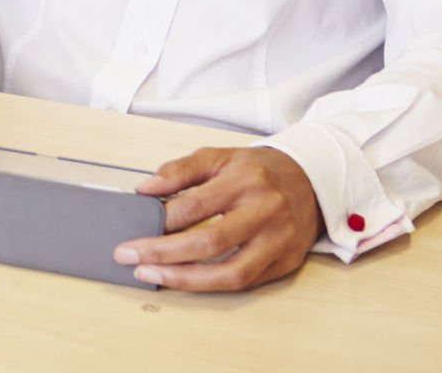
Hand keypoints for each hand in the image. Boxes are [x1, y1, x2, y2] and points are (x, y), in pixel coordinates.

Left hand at [117, 146, 323, 290]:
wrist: (311, 180)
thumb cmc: (259, 170)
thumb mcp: (217, 156)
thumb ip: (179, 170)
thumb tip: (145, 189)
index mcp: (245, 181)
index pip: (195, 206)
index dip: (160, 221)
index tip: (133, 230)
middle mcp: (265, 212)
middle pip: (209, 242)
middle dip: (163, 254)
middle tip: (130, 256)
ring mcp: (278, 241)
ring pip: (230, 273)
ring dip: (185, 279)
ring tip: (152, 275)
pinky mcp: (286, 263)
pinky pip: (246, 282)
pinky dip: (211, 284)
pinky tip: (185, 279)